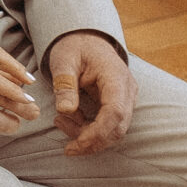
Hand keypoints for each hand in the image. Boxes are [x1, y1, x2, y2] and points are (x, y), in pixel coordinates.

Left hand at [47, 30, 134, 155]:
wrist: (86, 38)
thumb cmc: (74, 47)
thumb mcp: (63, 60)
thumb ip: (65, 84)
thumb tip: (66, 110)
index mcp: (116, 77)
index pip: (115, 112)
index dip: (98, 132)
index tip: (77, 144)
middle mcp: (126, 90)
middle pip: (119, 127)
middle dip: (93, 142)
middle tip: (68, 148)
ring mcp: (125, 98)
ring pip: (115, 130)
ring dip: (89, 136)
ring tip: (60, 122)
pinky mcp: (118, 104)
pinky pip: (109, 125)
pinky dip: (90, 130)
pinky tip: (69, 120)